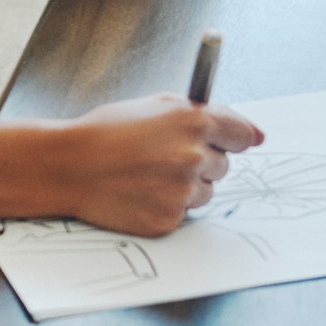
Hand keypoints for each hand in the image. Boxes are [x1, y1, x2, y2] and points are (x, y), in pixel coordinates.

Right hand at [56, 94, 264, 235]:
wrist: (69, 166)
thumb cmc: (108, 132)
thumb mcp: (155, 106)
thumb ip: (206, 114)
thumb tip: (256, 136)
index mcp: (194, 122)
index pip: (242, 134)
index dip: (231, 138)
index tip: (224, 142)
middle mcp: (194, 157)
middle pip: (223, 165)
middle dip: (200, 161)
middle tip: (161, 156)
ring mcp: (182, 191)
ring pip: (205, 192)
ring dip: (185, 186)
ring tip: (147, 175)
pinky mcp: (169, 218)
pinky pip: (184, 213)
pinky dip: (166, 205)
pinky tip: (140, 192)